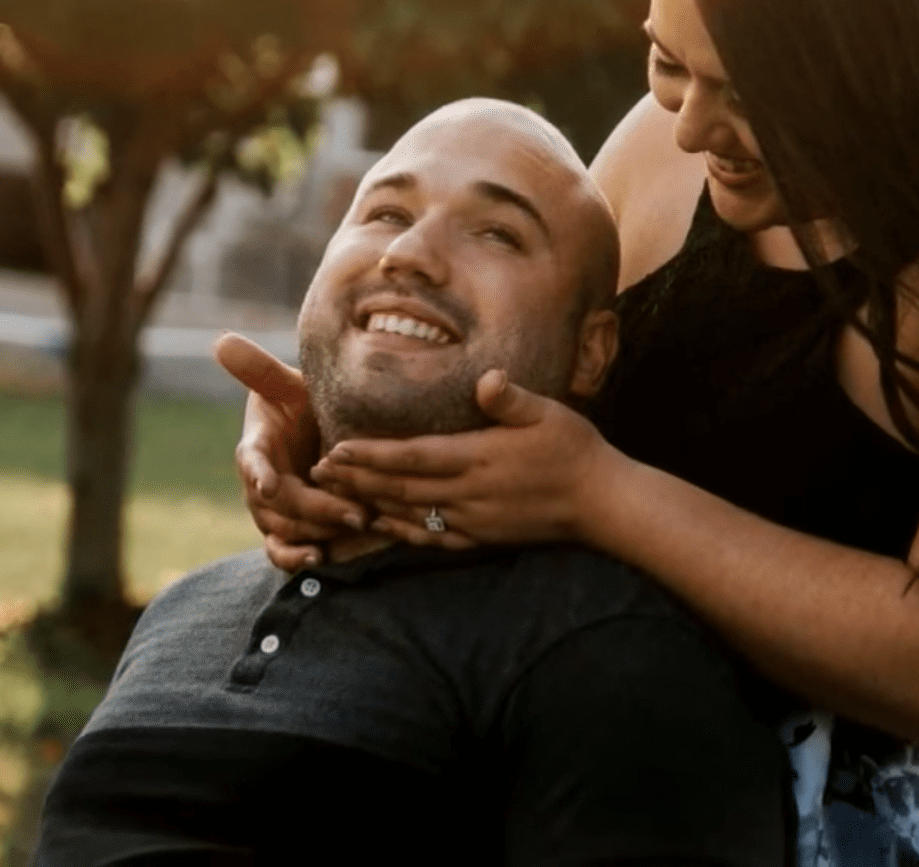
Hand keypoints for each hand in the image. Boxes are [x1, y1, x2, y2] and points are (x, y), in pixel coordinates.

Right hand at [214, 332, 367, 569]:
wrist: (315, 434)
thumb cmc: (301, 405)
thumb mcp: (288, 385)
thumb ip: (260, 370)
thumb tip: (221, 341)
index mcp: (255, 447)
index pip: (251, 462)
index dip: (259, 473)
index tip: (269, 483)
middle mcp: (259, 483)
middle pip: (279, 504)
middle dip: (315, 508)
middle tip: (355, 510)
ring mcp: (271, 511)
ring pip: (285, 529)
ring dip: (317, 531)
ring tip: (352, 526)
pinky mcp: (286, 530)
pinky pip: (282, 551)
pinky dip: (296, 558)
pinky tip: (320, 558)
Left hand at [310, 370, 613, 549]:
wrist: (602, 503)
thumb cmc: (575, 449)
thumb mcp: (548, 411)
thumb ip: (511, 399)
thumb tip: (486, 380)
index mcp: (479, 458)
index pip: (411, 457)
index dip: (370, 455)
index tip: (335, 449)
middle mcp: (470, 494)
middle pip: (399, 488)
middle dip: (356, 479)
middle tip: (317, 470)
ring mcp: (474, 520)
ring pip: (410, 514)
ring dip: (370, 503)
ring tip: (336, 493)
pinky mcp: (482, 537)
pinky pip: (432, 538)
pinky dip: (401, 532)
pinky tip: (382, 525)